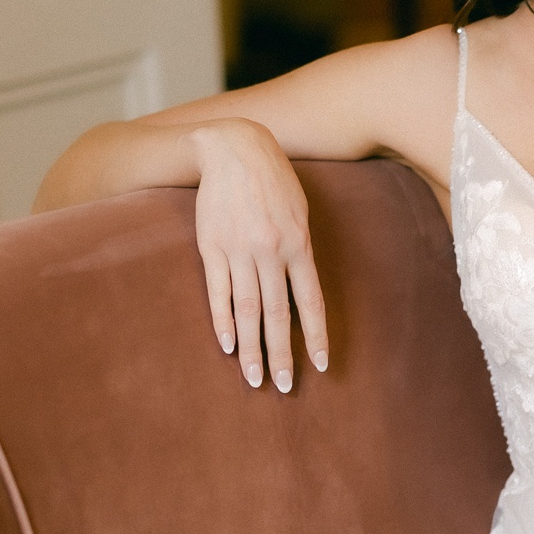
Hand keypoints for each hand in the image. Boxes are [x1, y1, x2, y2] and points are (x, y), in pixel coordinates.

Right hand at [192, 121, 327, 392]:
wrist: (233, 147)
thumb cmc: (274, 179)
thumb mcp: (299, 212)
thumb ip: (300, 251)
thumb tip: (301, 292)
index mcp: (298, 244)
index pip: (310, 302)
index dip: (317, 336)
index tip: (322, 365)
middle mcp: (270, 252)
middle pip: (278, 314)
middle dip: (281, 354)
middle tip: (283, 386)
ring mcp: (238, 251)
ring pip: (247, 309)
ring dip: (251, 347)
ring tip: (254, 377)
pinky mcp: (212, 247)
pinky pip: (218, 291)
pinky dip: (223, 320)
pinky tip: (228, 345)